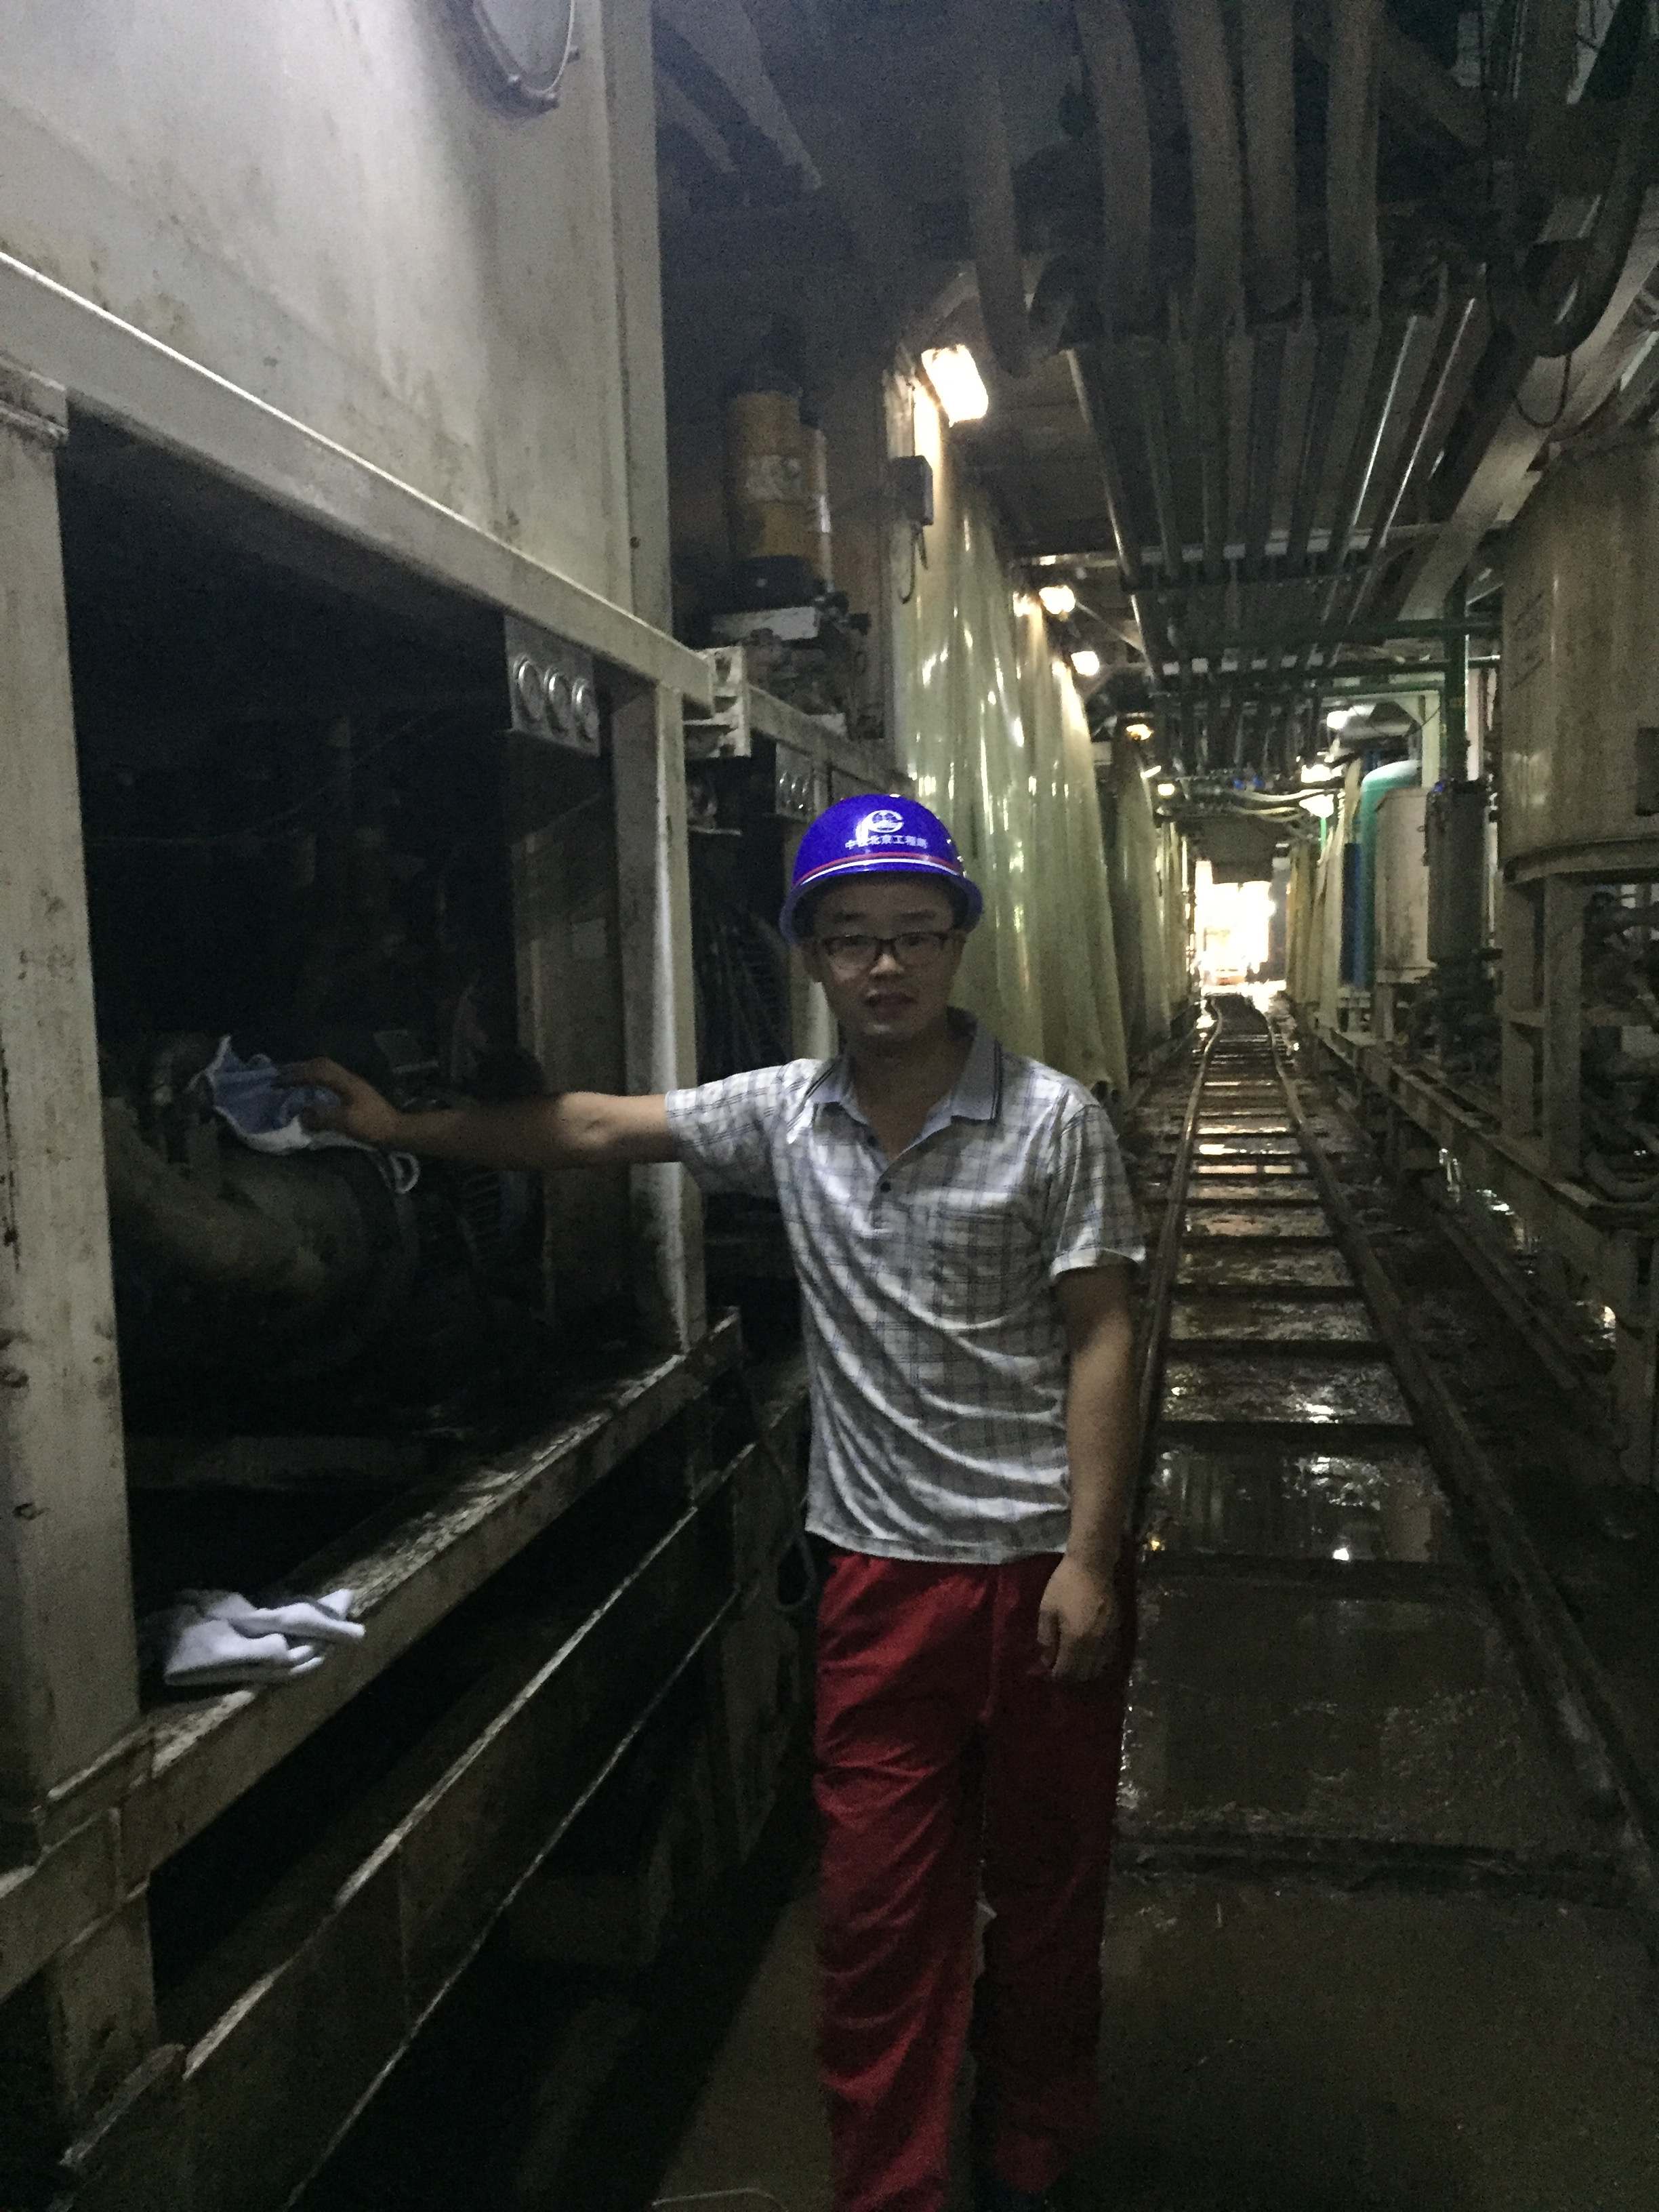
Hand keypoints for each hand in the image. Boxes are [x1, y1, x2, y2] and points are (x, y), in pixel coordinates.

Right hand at [282, 1057, 404, 1148]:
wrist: (396, 1130)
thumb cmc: (372, 1125)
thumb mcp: (346, 1123)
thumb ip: (323, 1117)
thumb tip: (301, 1114)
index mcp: (345, 1082)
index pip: (316, 1071)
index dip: (295, 1075)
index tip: (278, 1081)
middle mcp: (348, 1078)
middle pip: (321, 1065)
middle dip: (299, 1068)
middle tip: (281, 1076)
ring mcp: (353, 1084)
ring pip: (326, 1070)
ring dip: (308, 1072)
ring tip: (292, 1080)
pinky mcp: (355, 1092)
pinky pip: (330, 1079)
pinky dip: (316, 1080)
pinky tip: (311, 1090)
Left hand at [1037, 1554, 1119, 1684]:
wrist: (1094, 1565)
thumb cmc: (1065, 1584)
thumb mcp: (1047, 1609)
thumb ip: (1046, 1637)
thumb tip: (1047, 1659)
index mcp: (1076, 1640)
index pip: (1068, 1671)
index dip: (1057, 1676)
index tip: (1049, 1673)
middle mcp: (1095, 1645)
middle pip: (1085, 1674)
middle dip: (1071, 1677)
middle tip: (1060, 1670)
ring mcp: (1109, 1638)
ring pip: (1099, 1667)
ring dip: (1086, 1671)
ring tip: (1074, 1664)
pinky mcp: (1117, 1630)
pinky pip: (1108, 1656)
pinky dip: (1098, 1661)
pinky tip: (1090, 1654)